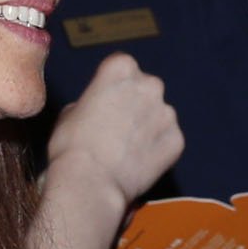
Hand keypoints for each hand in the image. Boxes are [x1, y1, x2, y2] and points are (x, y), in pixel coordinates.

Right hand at [46, 53, 181, 209]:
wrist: (90, 181)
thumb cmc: (72, 145)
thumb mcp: (70, 111)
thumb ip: (93, 100)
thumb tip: (100, 106)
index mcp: (120, 68)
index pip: (123, 67)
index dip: (114, 86)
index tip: (107, 101)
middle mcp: (149, 85)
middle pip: (146, 88)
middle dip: (136, 103)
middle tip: (118, 127)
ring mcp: (167, 113)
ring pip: (159, 114)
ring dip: (148, 126)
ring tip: (127, 149)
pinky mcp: (177, 140)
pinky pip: (168, 140)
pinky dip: (158, 149)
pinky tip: (139, 162)